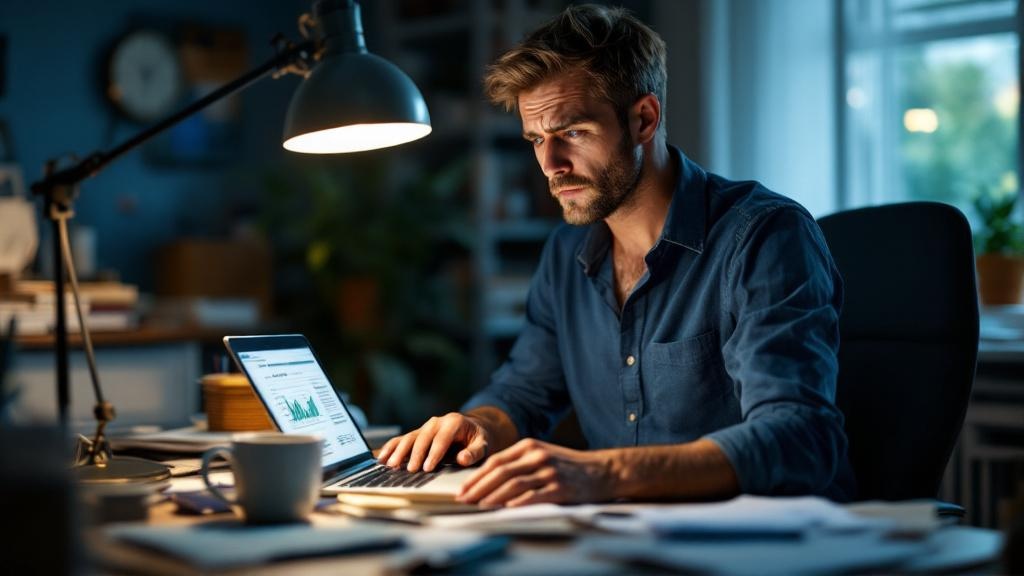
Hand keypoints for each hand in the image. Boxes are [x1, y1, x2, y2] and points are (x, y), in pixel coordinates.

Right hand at [377, 412, 491, 471]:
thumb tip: (462, 459)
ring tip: (391, 465)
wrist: (473, 428)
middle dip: (416, 454)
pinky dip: (391, 447)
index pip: (442, 438)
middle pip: (423, 437)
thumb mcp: (483, 444)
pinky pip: (402, 439)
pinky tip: (382, 458)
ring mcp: (425, 427)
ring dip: (399, 451)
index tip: (428, 468)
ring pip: (410, 437)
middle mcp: (437, 422)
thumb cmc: (478, 438)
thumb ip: (474, 452)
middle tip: (410, 470)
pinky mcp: (418, 433)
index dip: (434, 453)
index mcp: (454, 422)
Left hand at [456, 438, 615, 507]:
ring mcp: (548, 471)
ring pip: (513, 484)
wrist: (602, 470)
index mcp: (529, 446)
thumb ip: (518, 463)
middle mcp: (537, 456)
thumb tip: (488, 480)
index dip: (476, 476)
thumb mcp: (542, 454)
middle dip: (478, 487)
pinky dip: (518, 502)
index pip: (495, 461)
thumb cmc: (567, 465)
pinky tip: (506, 508)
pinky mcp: (559, 487)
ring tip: (479, 505)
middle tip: (463, 500)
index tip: (463, 489)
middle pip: (500, 472)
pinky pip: (534, 496)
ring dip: (493, 496)